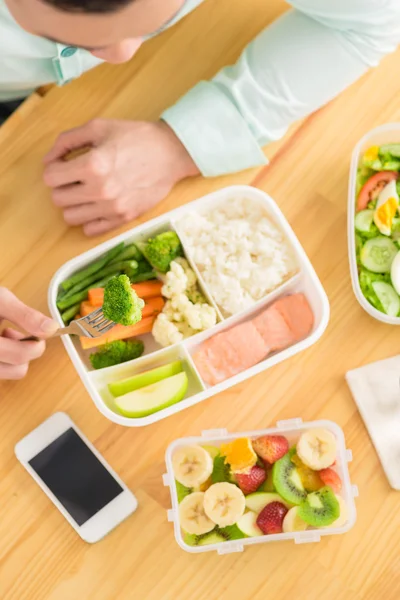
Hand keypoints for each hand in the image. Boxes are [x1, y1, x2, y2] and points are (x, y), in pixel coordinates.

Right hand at [0, 288, 57, 379]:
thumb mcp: (0, 300)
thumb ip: (25, 315)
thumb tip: (51, 328)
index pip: (21, 356)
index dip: (36, 344)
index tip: (36, 331)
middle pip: (19, 370)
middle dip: (26, 349)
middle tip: (14, 331)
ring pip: (12, 373)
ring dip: (15, 356)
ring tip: (2, 336)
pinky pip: (4, 371)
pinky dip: (6, 359)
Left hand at [43, 119, 198, 235]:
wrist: (171, 153)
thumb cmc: (136, 137)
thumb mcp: (98, 127)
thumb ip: (67, 141)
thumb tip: (49, 160)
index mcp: (93, 165)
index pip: (50, 177)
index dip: (53, 169)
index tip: (63, 165)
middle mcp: (100, 190)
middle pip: (58, 199)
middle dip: (61, 186)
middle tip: (74, 178)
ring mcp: (112, 208)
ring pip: (70, 217)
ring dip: (73, 204)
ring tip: (85, 192)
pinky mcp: (123, 218)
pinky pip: (90, 230)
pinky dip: (88, 220)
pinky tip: (96, 205)